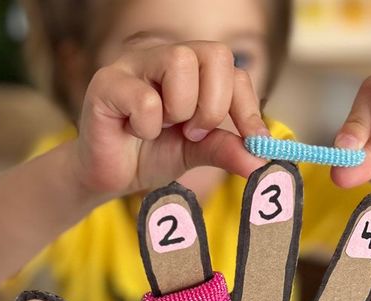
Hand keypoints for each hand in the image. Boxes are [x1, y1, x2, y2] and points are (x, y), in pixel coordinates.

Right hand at [69, 41, 267, 198]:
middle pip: (215, 54)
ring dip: (180, 110)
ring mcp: (135, 64)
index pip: (234, 69)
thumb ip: (226, 150)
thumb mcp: (196, 153)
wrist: (110, 177)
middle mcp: (166, 57)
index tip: (253, 144)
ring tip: (161, 128)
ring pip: (181, 62)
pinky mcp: (108, 82)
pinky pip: (145, 98)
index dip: (248, 109)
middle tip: (193, 133)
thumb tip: (262, 164)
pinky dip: (146, 127)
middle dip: (214, 107)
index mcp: (193, 71)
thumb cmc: (151, 155)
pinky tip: (134, 132)